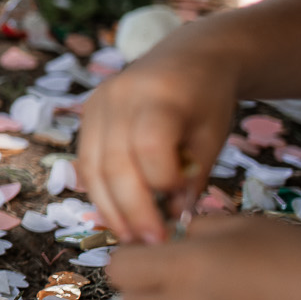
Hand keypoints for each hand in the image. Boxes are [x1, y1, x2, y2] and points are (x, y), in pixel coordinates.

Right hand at [79, 37, 236, 243]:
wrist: (188, 56)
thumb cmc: (208, 99)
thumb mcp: (213, 136)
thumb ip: (193, 177)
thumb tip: (170, 218)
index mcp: (161, 95)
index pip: (150, 145)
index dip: (162, 181)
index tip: (180, 206)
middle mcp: (120, 96)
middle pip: (115, 163)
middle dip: (132, 210)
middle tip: (151, 243)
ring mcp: (97, 104)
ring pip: (93, 168)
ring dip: (110, 209)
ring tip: (131, 237)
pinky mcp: (87, 114)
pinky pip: (86, 162)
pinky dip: (100, 192)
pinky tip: (117, 215)